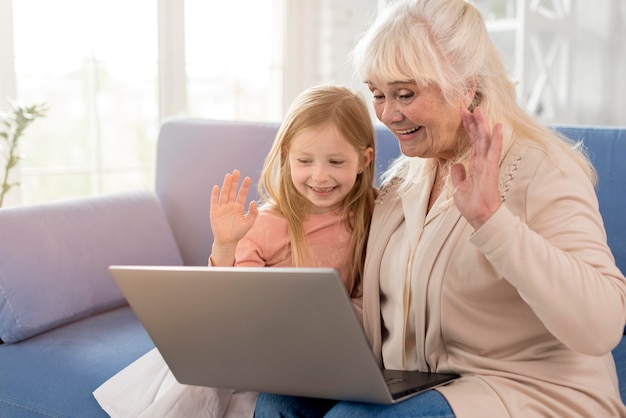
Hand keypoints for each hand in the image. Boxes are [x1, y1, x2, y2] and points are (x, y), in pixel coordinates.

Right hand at [210, 170, 257, 248]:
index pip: (241, 195)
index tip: (248, 178)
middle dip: (234, 182)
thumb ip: (253, 213)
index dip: (244, 187)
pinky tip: (217, 187)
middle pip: (232, 191)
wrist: (227, 242)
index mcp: (238, 208)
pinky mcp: (214, 212)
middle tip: (237, 171)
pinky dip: (215, 194)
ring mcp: (222, 208)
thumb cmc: (238, 233)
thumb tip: (253, 201)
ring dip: (226, 185)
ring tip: (229, 175)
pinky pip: (214, 201)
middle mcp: (230, 206)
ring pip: (224, 194)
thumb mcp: (249, 223)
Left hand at [450, 106, 502, 228]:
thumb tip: (456, 165)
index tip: (462, 114)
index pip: (472, 142)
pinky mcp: (491, 169)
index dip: (467, 128)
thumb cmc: (472, 205)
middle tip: (467, 106)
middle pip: (478, 137)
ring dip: (482, 125)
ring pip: (485, 140)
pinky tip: (497, 126)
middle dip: (472, 122)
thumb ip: (458, 175)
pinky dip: (496, 138)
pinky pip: (493, 151)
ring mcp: (487, 164)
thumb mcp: (459, 187)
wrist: (480, 216)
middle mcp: (482, 162)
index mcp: (475, 165)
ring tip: (478, 110)